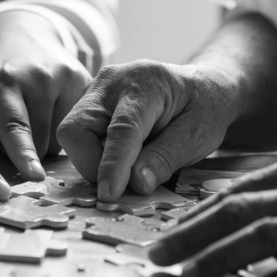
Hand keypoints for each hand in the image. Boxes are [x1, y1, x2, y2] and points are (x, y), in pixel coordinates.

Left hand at [0, 11, 91, 179]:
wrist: (19, 28)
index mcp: (3, 80)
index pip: (15, 125)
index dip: (24, 154)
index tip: (34, 176)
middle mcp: (40, 77)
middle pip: (40, 142)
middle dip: (25, 150)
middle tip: (10, 130)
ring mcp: (66, 76)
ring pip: (61, 138)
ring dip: (44, 140)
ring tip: (30, 116)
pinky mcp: (85, 80)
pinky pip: (77, 124)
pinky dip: (62, 127)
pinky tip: (49, 108)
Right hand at [57, 60, 239, 199]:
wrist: (201, 86)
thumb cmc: (204, 108)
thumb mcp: (198, 136)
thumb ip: (165, 159)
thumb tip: (136, 184)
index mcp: (146, 83)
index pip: (121, 129)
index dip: (112, 164)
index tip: (109, 194)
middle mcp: (112, 81)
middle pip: (76, 128)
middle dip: (91, 163)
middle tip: (121, 182)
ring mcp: (95, 90)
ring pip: (72, 134)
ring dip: (93, 160)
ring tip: (128, 164)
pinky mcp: (88, 102)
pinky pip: (78, 135)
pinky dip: (94, 153)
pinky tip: (121, 154)